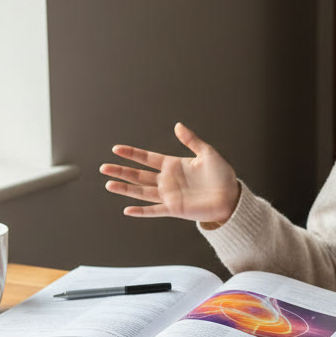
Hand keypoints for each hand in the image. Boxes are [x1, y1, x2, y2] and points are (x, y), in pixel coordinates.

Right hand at [101, 122, 239, 223]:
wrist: (231, 197)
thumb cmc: (222, 175)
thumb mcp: (207, 153)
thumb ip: (191, 140)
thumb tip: (177, 125)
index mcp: (173, 165)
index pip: (147, 158)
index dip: (132, 154)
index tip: (116, 149)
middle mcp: (167, 180)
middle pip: (139, 175)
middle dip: (121, 171)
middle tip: (104, 167)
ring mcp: (169, 196)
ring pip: (141, 191)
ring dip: (125, 189)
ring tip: (108, 184)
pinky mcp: (174, 209)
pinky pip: (154, 210)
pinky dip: (141, 211)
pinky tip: (128, 210)